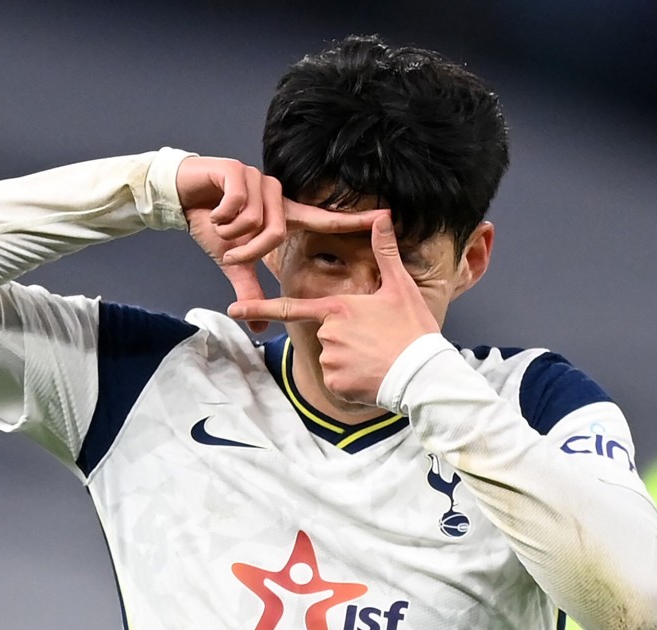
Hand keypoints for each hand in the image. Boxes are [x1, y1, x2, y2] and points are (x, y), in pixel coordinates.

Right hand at [176, 156, 387, 331]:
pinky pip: (238, 203)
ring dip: (230, 231)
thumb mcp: (233, 261)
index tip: (386, 216)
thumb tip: (255, 327)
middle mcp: (278, 196)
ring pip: (255, 220)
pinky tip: (212, 210)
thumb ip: (249, 289)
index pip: (324, 218)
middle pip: (276, 233)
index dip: (354, 219)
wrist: (180, 196)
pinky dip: (220, 215)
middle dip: (248, 249)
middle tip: (228, 251)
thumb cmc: (211, 224)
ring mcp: (259, 181)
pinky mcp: (238, 171)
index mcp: (283, 215)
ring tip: (219, 224)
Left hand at [226, 216, 441, 404]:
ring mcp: (330, 360)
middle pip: (327, 335)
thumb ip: (385, 252)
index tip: (232, 309)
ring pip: (333, 359)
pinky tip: (374, 375)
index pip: (290, 307)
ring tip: (379, 358)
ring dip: (352, 361)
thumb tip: (382, 216)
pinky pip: (339, 381)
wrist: (424, 373)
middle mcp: (327, 333)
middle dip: (347, 339)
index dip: (259, 307)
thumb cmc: (412, 329)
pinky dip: (354, 381)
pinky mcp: (336, 384)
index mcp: (337, 308)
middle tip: (378, 340)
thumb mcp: (401, 287)